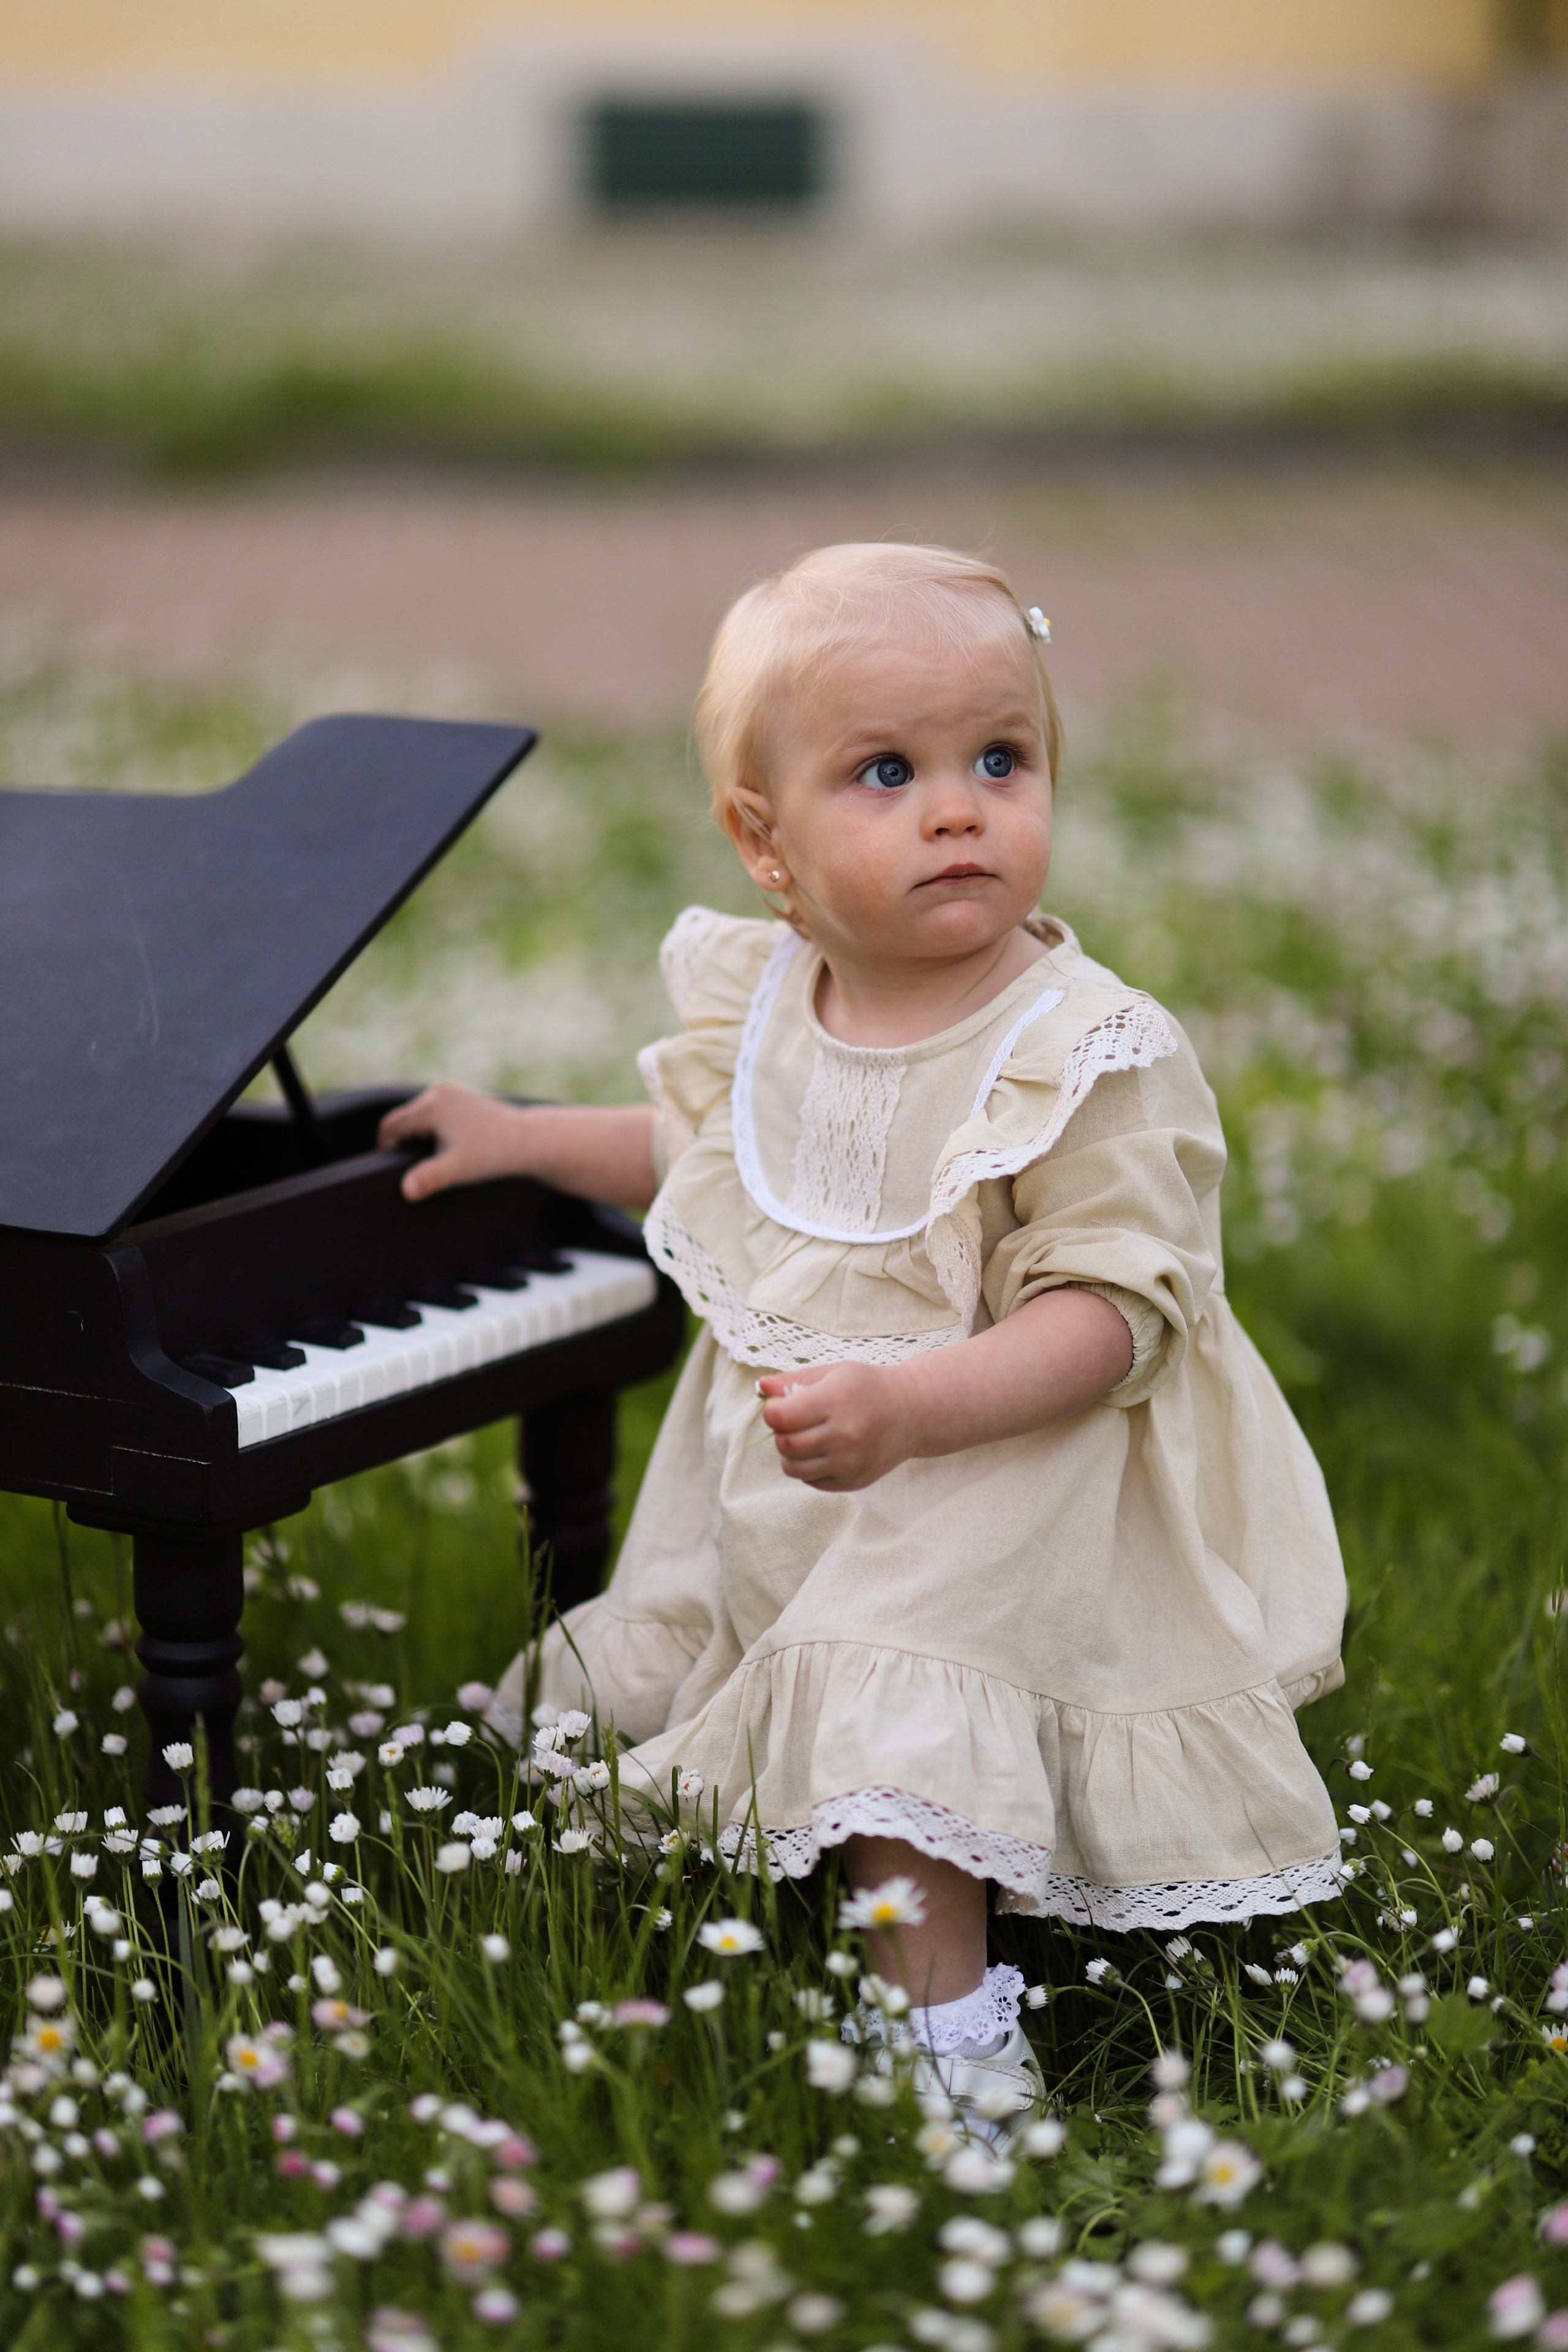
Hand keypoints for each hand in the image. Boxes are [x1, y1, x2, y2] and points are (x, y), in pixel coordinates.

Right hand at [377, 1083, 526, 1202]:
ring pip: (419, 1116)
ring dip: (419, 1136)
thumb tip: (406, 1190)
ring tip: (437, 1159)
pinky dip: (434, 1130)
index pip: (391, 1126)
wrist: (529, 1140)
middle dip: (404, 1143)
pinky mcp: (461, 1097)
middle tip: (418, 1169)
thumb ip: (429, 1178)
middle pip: (404, 1119)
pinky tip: (449, 1148)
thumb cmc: (494, 1155)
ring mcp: (451, 1092)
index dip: (387, 1149)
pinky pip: (434, 1113)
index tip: (395, 1170)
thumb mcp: (458, 1169)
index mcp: (432, 1105)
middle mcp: (439, 1092)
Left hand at [757, 1364, 912, 1490]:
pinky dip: (808, 1467)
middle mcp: (844, 1434)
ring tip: (807, 1437)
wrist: (910, 1413)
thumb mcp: (833, 1373)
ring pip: (792, 1468)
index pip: (780, 1417)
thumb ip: (794, 1380)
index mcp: (836, 1401)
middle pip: (785, 1444)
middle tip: (795, 1421)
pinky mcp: (853, 1481)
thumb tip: (761, 1387)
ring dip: (791, 1453)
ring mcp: (850, 1462)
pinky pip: (810, 1481)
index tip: (780, 1406)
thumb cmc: (867, 1387)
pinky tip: (824, 1450)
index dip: (772, 1411)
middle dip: (781, 1432)